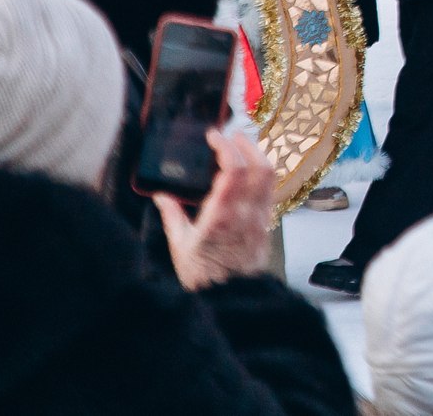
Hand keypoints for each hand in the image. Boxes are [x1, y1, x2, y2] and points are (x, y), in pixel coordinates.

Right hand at [156, 126, 277, 291]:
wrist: (232, 298)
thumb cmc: (204, 276)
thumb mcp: (180, 246)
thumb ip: (172, 216)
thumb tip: (161, 196)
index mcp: (221, 215)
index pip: (233, 170)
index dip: (226, 146)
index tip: (214, 136)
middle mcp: (246, 213)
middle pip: (258, 166)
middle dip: (245, 143)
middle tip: (230, 135)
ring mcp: (260, 218)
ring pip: (269, 176)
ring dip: (257, 154)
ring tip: (241, 146)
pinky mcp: (267, 224)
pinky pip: (271, 190)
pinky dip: (262, 173)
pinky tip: (250, 171)